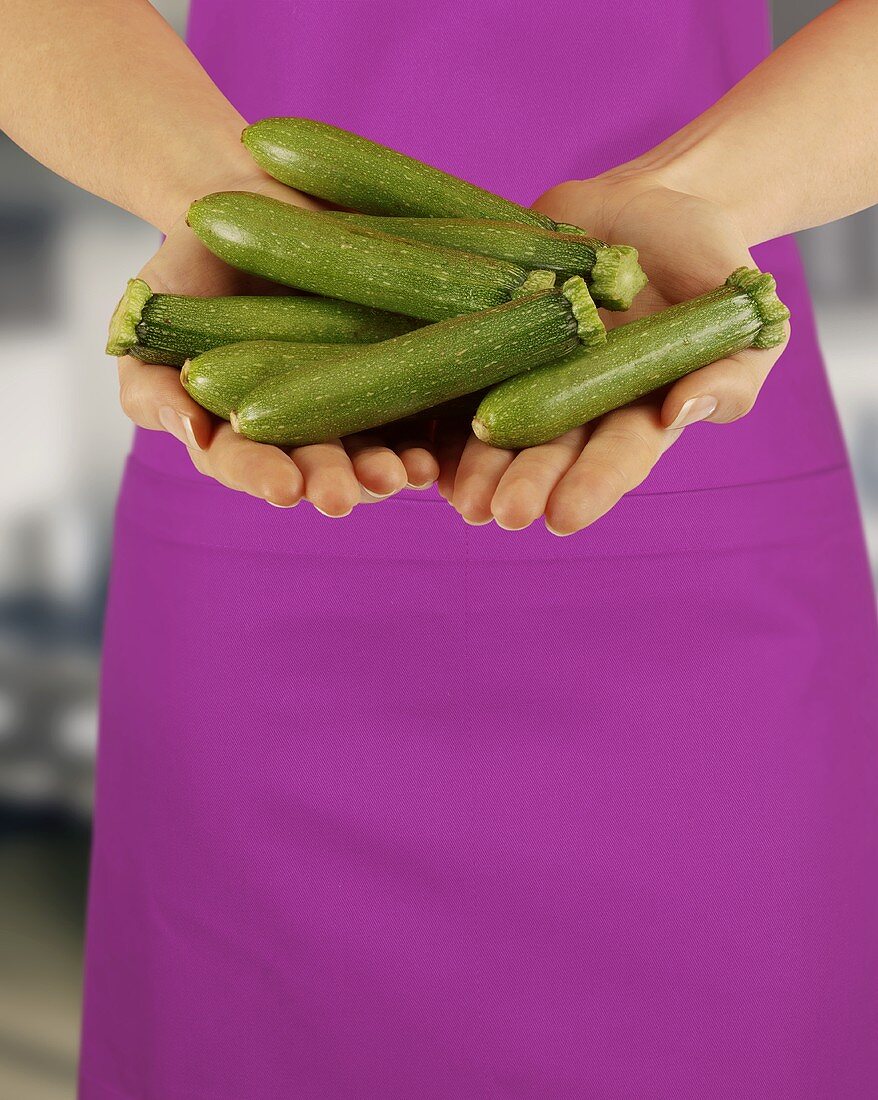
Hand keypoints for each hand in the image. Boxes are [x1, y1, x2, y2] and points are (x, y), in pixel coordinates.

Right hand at [116, 173, 438, 514]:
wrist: (247, 207)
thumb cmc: (186, 276)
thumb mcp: (146, 325)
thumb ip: (153, 387)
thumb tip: (192, 432)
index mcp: (240, 431)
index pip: (246, 464)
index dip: (263, 476)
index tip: (282, 487)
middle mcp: (301, 430)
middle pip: (318, 468)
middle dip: (331, 482)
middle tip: (341, 496)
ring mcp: (350, 404)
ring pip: (372, 450)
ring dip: (384, 471)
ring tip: (397, 478)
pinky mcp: (396, 371)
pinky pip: (417, 410)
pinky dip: (427, 433)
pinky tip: (435, 448)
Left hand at [447, 172, 788, 533]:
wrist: (650, 202)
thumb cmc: (708, 262)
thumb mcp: (742, 313)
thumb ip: (729, 372)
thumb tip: (681, 412)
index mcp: (637, 410)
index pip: (617, 456)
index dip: (592, 486)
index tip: (564, 516)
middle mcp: (578, 404)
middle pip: (550, 452)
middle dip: (526, 484)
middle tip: (503, 515)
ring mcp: (532, 371)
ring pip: (501, 427)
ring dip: (480, 466)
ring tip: (463, 498)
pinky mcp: (496, 335)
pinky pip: (465, 376)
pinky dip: (444, 412)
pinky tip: (426, 448)